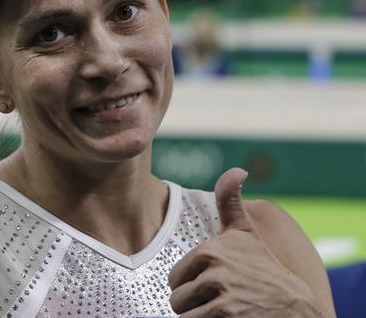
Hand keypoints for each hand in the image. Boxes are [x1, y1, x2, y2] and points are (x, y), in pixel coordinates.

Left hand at [168, 168, 317, 316]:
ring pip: (183, 314)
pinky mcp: (226, 316)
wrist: (296, 308)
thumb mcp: (246, 233)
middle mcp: (215, 270)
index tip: (215, 285)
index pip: (175, 278)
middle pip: (177, 298)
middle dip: (193, 303)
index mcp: (211, 250)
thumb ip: (230, 201)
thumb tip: (237, 169)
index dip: (191, 285)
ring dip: (198, 317)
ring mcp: (221, 295)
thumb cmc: (264, 269)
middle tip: (219, 301)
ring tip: (222, 311)